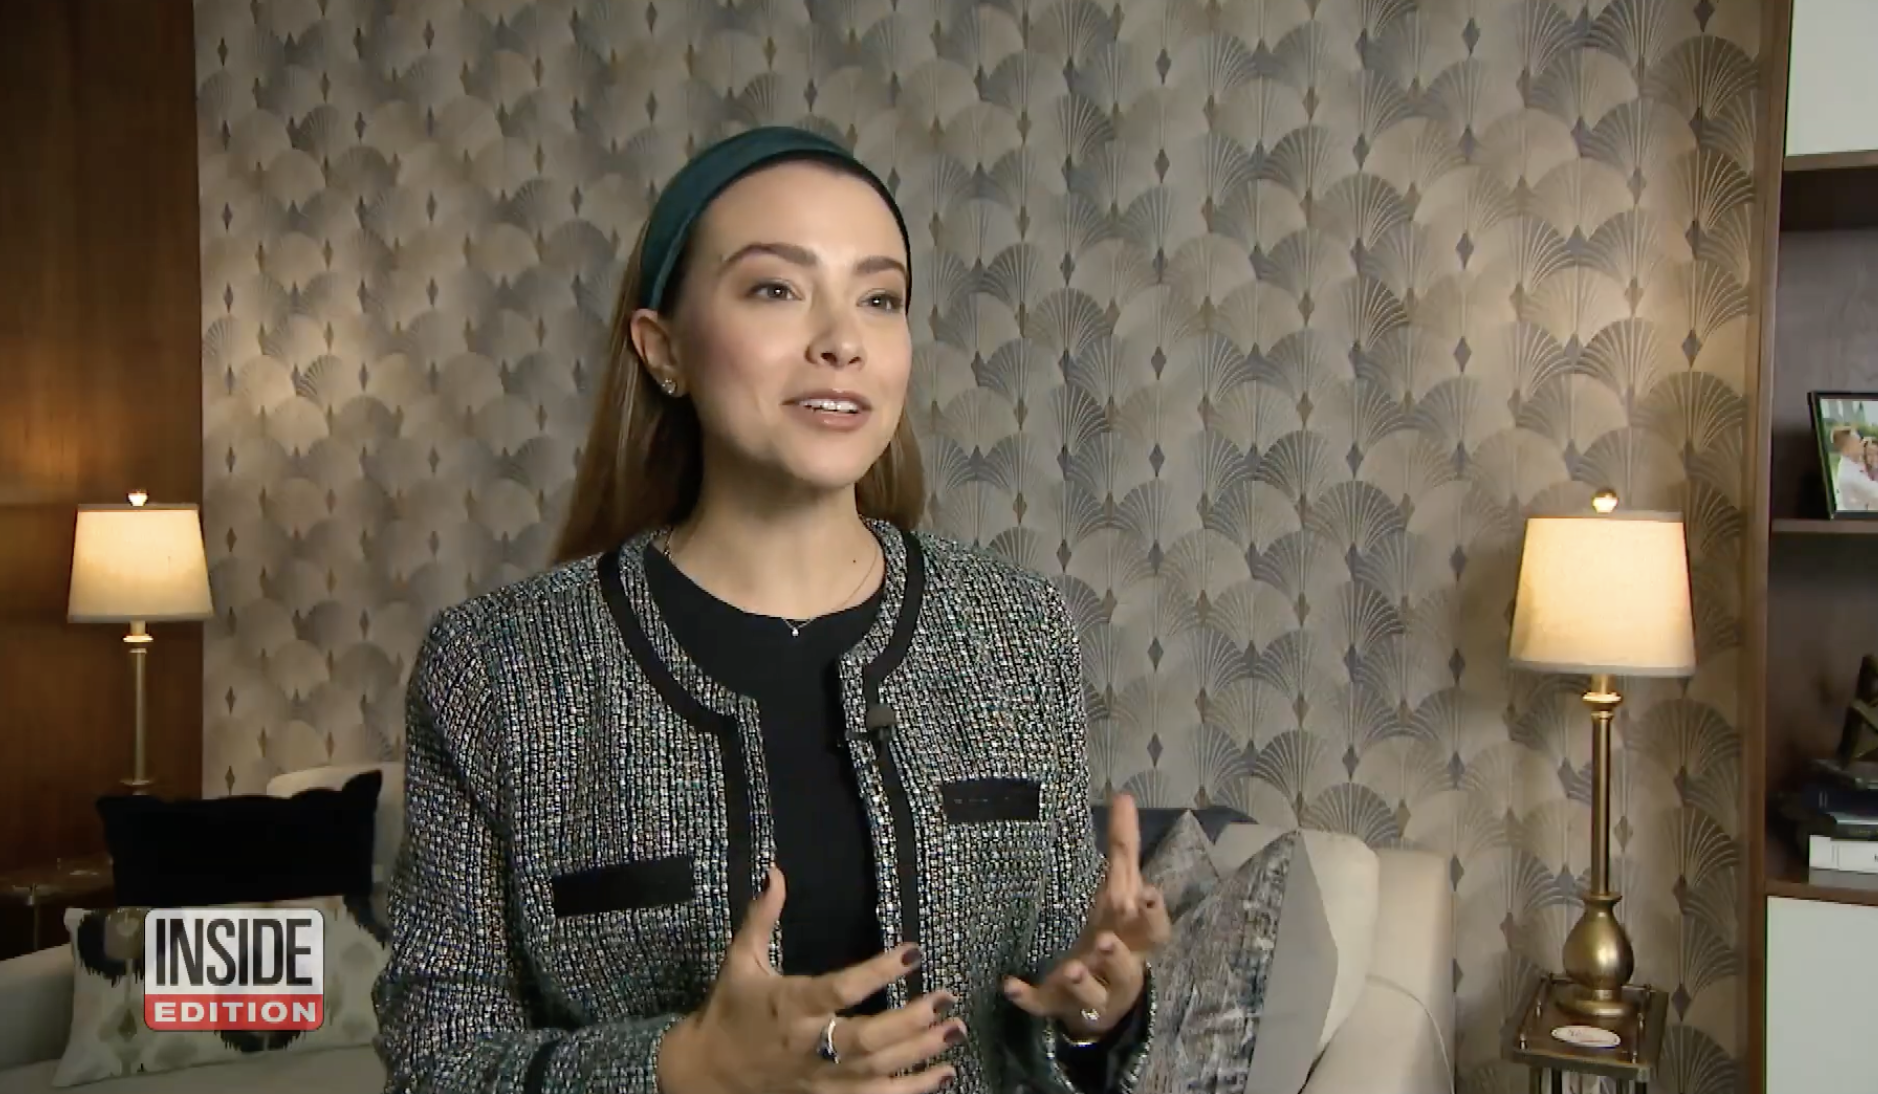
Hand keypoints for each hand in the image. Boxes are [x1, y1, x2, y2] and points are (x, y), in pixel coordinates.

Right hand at [659, 867, 963, 1093]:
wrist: (705, 1073)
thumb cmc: (729, 1009)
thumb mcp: (740, 960)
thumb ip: (761, 917)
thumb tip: (774, 871)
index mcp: (790, 1006)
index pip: (840, 989)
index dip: (878, 972)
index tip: (914, 951)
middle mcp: (809, 1046)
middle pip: (867, 1039)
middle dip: (910, 1021)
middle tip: (946, 999)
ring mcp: (820, 1078)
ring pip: (877, 1071)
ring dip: (920, 1053)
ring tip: (954, 1031)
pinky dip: (911, 1089)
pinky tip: (943, 1074)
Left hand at [1001, 793, 1171, 1040]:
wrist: (1101, 999)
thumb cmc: (1114, 933)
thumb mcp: (1120, 892)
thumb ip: (1123, 847)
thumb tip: (1125, 795)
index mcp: (1134, 940)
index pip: (1154, 930)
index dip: (1154, 914)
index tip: (1149, 894)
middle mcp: (1119, 971)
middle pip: (1127, 968)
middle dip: (1118, 957)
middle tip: (1105, 939)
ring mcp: (1090, 994)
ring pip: (1091, 993)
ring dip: (1081, 980)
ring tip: (1070, 968)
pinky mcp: (1059, 1006)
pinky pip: (1044, 1006)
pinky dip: (1029, 998)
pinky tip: (1011, 985)